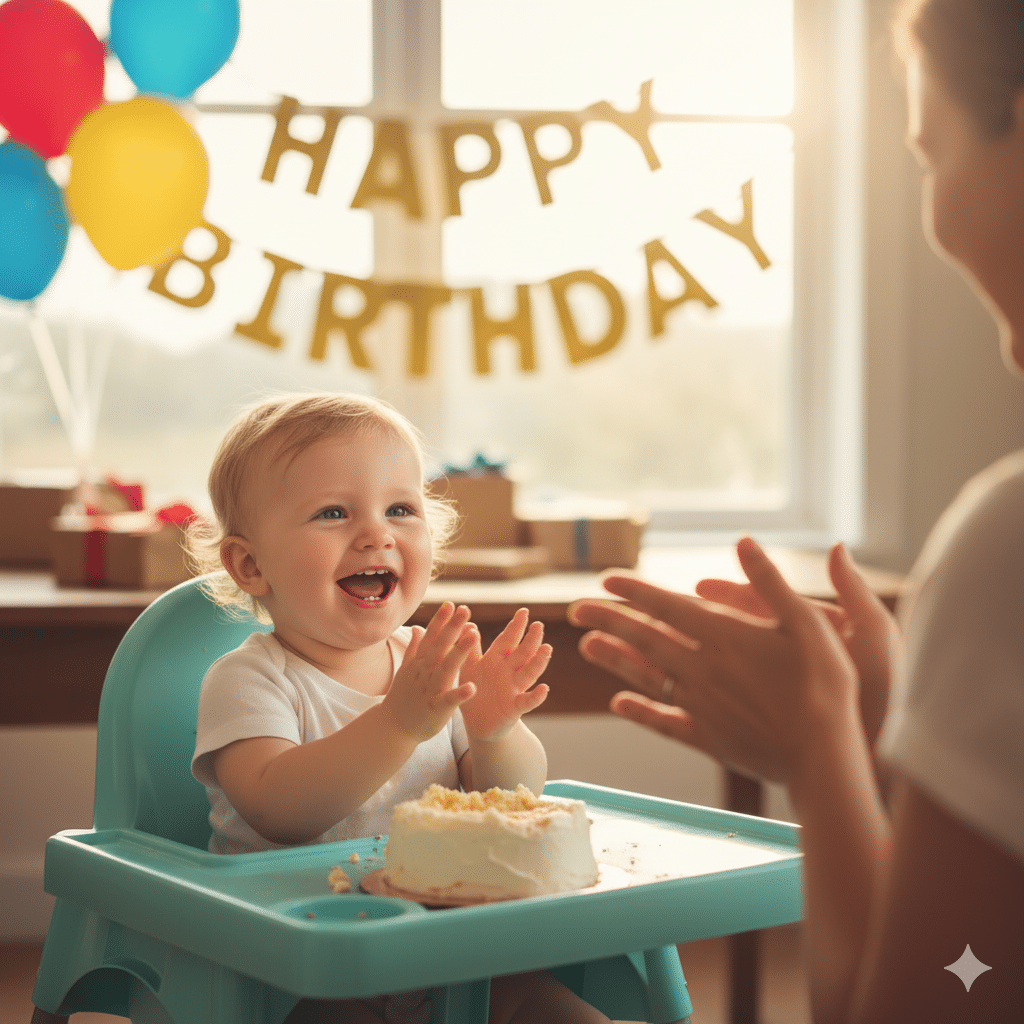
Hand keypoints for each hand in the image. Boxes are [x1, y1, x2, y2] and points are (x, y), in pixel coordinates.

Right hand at [381, 602, 477, 741]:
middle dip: (453, 627)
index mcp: (420, 663)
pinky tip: (472, 687)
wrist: (392, 728)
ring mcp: (430, 690)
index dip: (441, 621)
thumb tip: (418, 627)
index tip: (451, 604)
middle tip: (465, 609)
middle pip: (440, 646)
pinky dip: (459, 694)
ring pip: (446, 668)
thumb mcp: (407, 670)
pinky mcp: (436, 709)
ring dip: (459, 651)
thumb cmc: (403, 697)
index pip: (431, 638)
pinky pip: (449, 700)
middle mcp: (424, 673)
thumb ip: (415, 648)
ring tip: (474, 635)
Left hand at [459, 608, 551, 740]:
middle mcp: (508, 672)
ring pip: (529, 673)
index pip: (508, 640)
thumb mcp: (470, 668)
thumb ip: (470, 648)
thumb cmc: (475, 690)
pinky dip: (536, 696)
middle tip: (538, 626)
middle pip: (522, 653)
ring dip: (538, 662)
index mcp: (496, 660)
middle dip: (531, 640)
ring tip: (547, 649)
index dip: (516, 626)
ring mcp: (514, 689)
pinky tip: (544, 689)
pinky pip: (527, 701)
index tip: (524, 612)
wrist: (477, 723)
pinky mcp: (514, 708)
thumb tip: (469, 623)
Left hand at [568, 537, 859, 787]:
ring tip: (586, 646)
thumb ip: (770, 581)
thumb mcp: (809, 621)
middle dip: (609, 620)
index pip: (667, 606)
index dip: (635, 591)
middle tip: (575, 609)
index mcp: (725, 637)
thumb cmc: (827, 685)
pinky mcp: (708, 739)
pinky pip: (663, 723)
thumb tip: (743, 540)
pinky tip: (619, 704)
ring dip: (614, 659)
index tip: (606, 579)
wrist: (825, 757)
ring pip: (646, 677)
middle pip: (645, 639)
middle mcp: (703, 669)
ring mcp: (701, 706)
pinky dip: (639, 711)